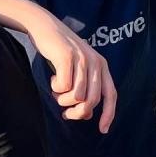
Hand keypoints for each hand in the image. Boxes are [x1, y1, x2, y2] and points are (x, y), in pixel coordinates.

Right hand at [32, 17, 116, 133]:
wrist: (44, 26)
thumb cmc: (59, 52)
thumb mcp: (77, 70)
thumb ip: (85, 89)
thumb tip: (87, 114)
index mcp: (101, 66)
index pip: (111, 95)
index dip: (109, 114)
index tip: (103, 130)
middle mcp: (95, 62)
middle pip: (91, 101)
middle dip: (76, 112)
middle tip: (64, 112)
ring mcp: (82, 59)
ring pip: (76, 96)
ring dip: (62, 99)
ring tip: (56, 91)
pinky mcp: (67, 57)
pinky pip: (63, 86)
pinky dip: (55, 88)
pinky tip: (52, 79)